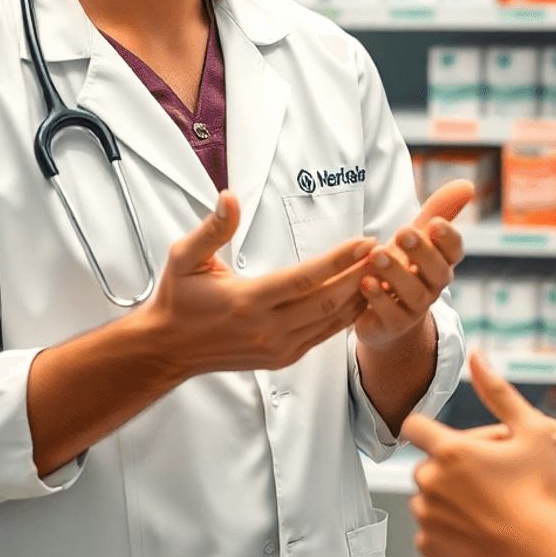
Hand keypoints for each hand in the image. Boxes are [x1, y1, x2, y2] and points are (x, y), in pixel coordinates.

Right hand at [143, 190, 375, 378]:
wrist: (167, 348)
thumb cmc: (178, 298)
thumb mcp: (184, 257)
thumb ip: (211, 228)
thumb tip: (229, 197)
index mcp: (247, 301)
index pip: (305, 278)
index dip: (340, 260)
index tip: (366, 241)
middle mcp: (267, 329)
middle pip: (328, 301)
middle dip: (362, 275)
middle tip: (388, 251)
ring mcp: (278, 348)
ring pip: (332, 321)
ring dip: (361, 295)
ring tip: (384, 270)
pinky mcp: (284, 359)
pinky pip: (324, 335)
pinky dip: (347, 316)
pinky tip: (364, 295)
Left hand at [354, 180, 470, 350]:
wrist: (386, 316)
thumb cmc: (405, 267)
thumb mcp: (418, 236)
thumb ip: (439, 210)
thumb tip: (468, 184)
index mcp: (442, 261)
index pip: (454, 250)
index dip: (448, 238)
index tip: (434, 223)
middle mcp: (434, 285)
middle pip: (437, 271)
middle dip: (422, 252)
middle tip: (402, 233)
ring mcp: (416, 308)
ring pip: (414, 293)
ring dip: (396, 273)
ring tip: (377, 256)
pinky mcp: (395, 325)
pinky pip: (391, 314)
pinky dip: (379, 299)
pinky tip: (365, 282)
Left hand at [403, 350, 555, 556]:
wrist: (540, 556)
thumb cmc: (541, 493)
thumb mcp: (532, 430)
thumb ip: (499, 391)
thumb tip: (478, 355)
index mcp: (450, 449)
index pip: (415, 426)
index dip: (426, 428)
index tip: (437, 437)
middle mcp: (431, 480)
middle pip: (424, 465)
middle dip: (444, 469)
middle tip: (480, 481)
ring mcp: (428, 515)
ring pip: (424, 499)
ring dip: (443, 500)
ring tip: (480, 508)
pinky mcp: (430, 546)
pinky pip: (427, 532)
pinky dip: (444, 531)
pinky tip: (474, 530)